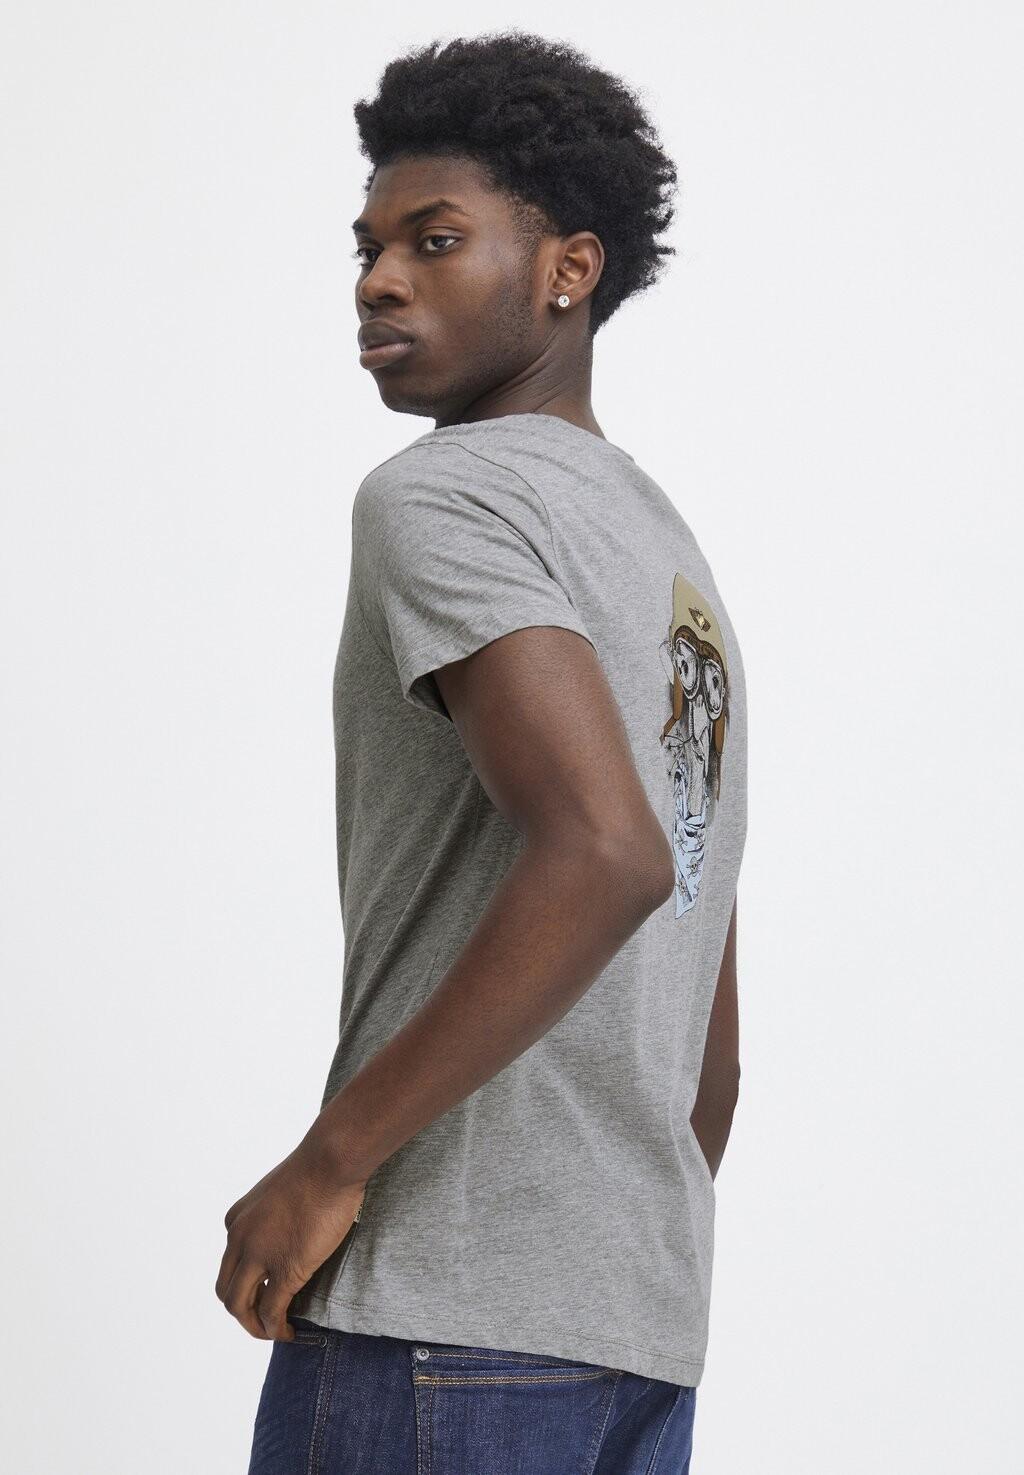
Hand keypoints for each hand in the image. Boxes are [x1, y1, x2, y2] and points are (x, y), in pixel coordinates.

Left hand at [215, 1135, 367, 1340]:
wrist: (329, 1162)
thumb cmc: (315, 1168)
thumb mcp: (279, 1190)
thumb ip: (275, 1214)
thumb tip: (290, 1227)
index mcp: (237, 1221)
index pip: (230, 1264)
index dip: (244, 1284)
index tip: (264, 1291)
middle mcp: (239, 1239)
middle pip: (226, 1290)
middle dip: (243, 1311)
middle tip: (264, 1319)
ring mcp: (259, 1256)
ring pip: (240, 1307)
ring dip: (254, 1326)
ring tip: (274, 1332)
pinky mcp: (285, 1269)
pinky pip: (271, 1312)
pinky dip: (275, 1328)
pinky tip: (288, 1332)